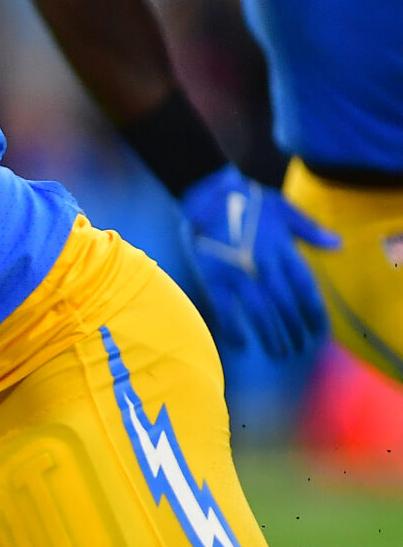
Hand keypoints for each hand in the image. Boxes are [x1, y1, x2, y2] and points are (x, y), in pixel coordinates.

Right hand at [179, 165, 337, 360]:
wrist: (207, 195)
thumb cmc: (249, 202)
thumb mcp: (284, 209)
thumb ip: (310, 230)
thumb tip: (338, 245)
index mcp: (281, 248)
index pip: (303, 285)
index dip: (312, 309)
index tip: (319, 328)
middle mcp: (262, 262)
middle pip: (284, 303)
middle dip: (294, 327)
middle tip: (299, 346)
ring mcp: (236, 271)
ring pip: (259, 309)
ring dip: (271, 332)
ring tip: (279, 350)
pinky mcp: (213, 276)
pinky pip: (224, 307)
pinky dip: (232, 326)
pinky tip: (242, 342)